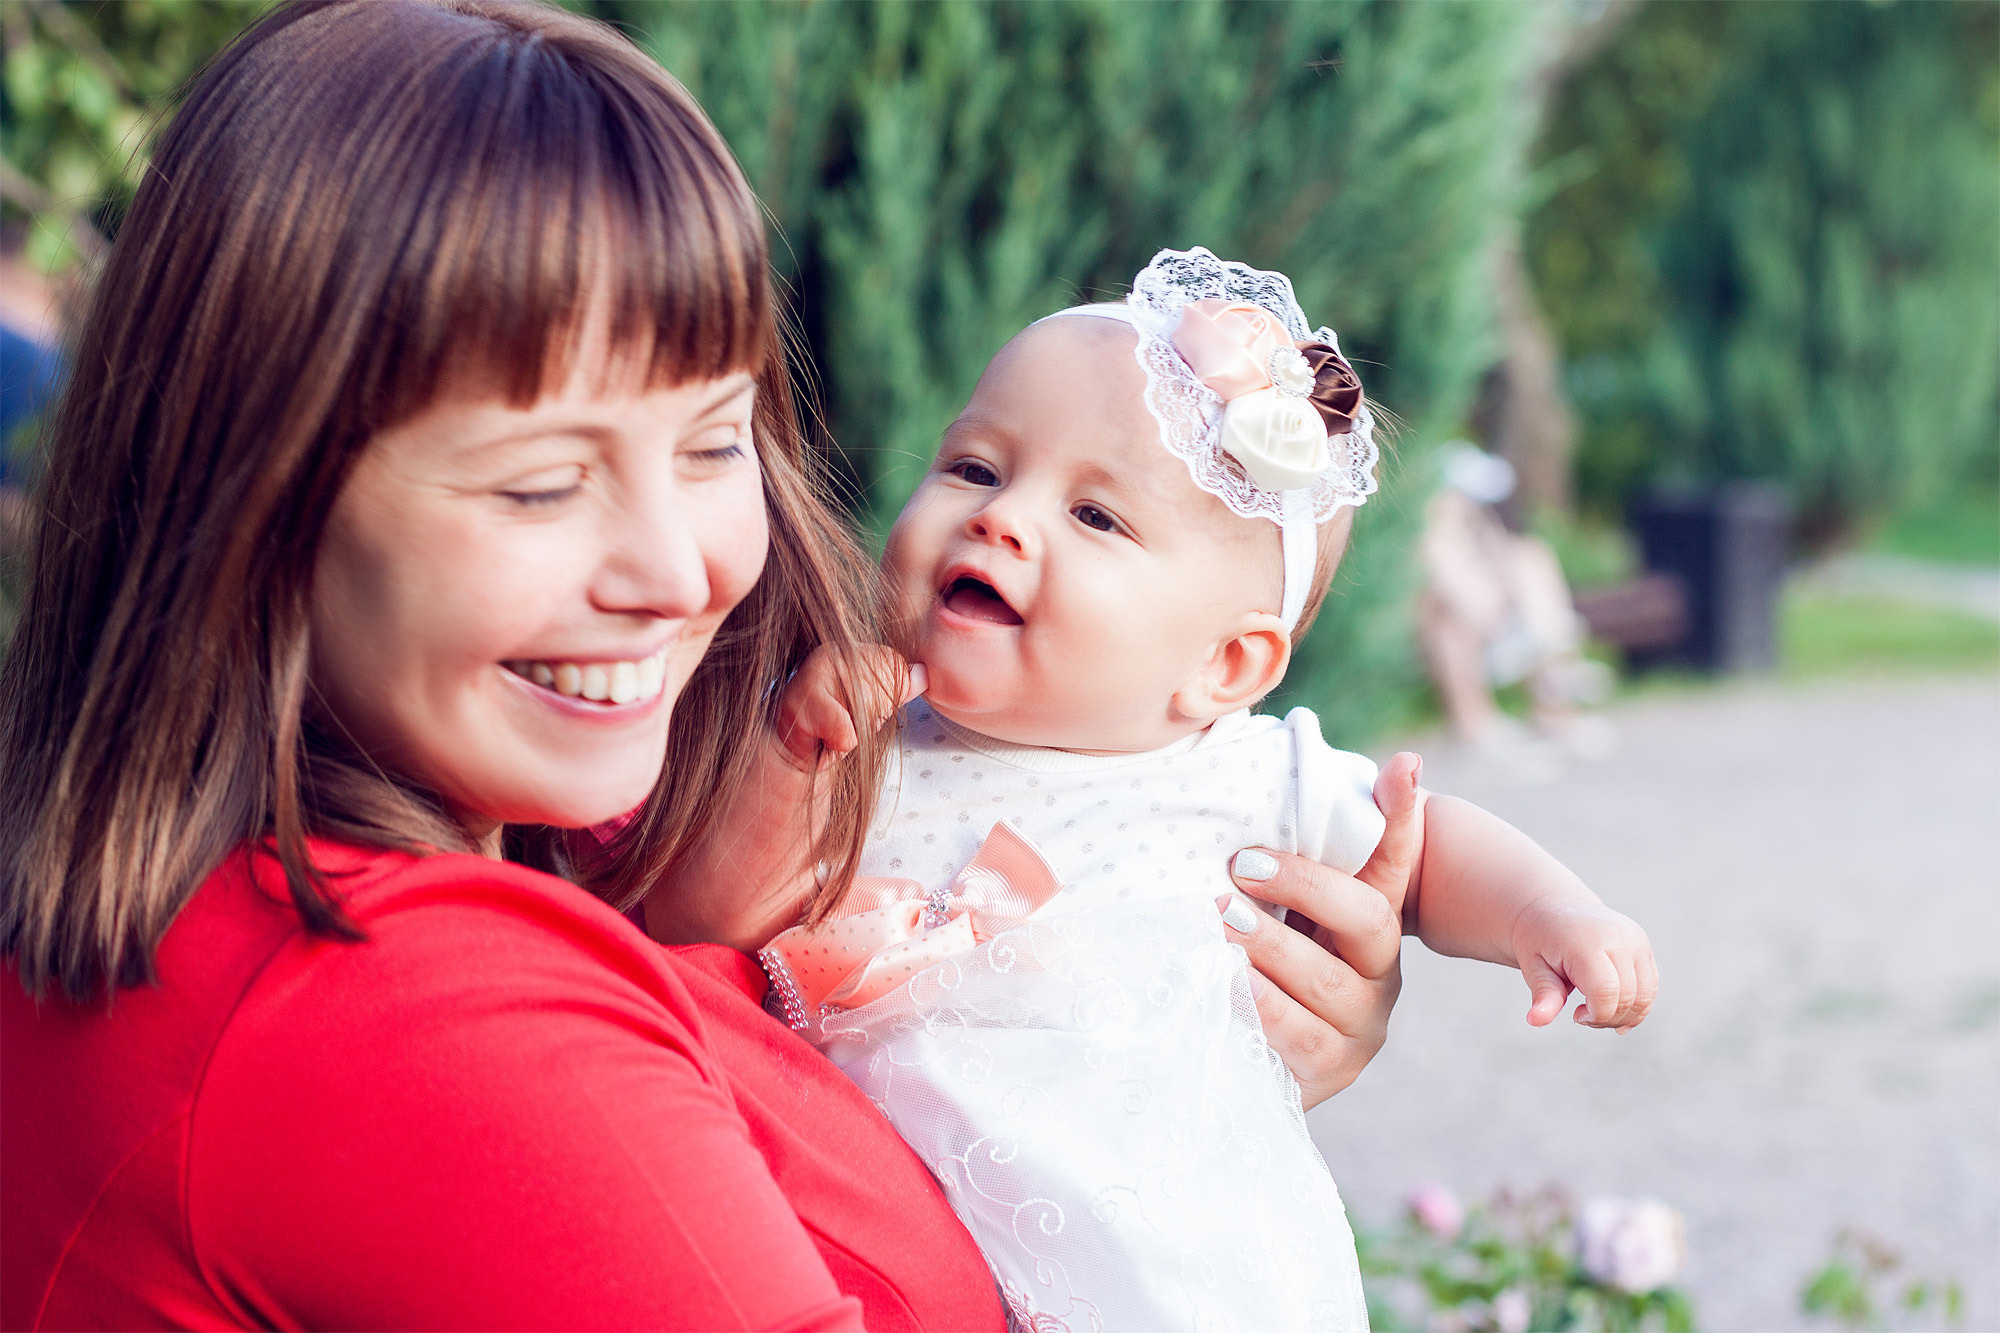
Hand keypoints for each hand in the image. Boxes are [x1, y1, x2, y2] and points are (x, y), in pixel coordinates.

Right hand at [773, 646, 924, 770]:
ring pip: (866, 712)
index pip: (894, 669)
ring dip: (854, 733)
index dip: (883, 700)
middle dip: (868, 719)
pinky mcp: (805, 700)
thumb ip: (898, 685)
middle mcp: (832, 653)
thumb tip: (926, 673)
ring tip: (832, 729)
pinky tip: (821, 739)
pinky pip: (847, 734)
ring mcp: (815, 672)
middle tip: (842, 721)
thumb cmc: (832, 725)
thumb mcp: (871, 704)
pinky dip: (840, 746)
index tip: (856, 709)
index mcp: (850, 648)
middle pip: (883, 694)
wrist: (791, 752)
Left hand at [1218, 751, 1424, 1109]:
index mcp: (1369, 924)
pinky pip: (1301, 1038)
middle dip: (1305, 888)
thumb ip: (1272, 870)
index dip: (1401, 815)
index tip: (1404, 763)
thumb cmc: (1257, 971)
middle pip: (1366, 920)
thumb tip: (1249, 807)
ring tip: (1221, 921)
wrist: (1249, 1066)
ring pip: (1328, 983)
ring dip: (1271, 947)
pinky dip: (1261, 1007)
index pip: (1393, 862)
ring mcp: (1360, 1026)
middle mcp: (1378, 972)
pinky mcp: (1331, 1070)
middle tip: (1241, 866)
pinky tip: (1224, 982)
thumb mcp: (1269, 916)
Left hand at [1511, 897, 1656, 1031]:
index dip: (1595, 1015)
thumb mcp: (1533, 966)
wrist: (1555, 908)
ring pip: (1645, 996)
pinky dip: (1635, 1005)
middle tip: (1583, 1016)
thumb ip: (1543, 995)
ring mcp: (1636, 941)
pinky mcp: (1644, 945)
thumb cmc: (1540, 940)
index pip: (1606, 992)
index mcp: (1588, 943)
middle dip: (1607, 1019)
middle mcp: (1619, 939)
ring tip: (1597, 1010)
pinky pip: (1650, 987)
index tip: (1576, 1015)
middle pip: (1628, 998)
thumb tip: (1535, 1020)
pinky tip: (1612, 1006)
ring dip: (1624, 1016)